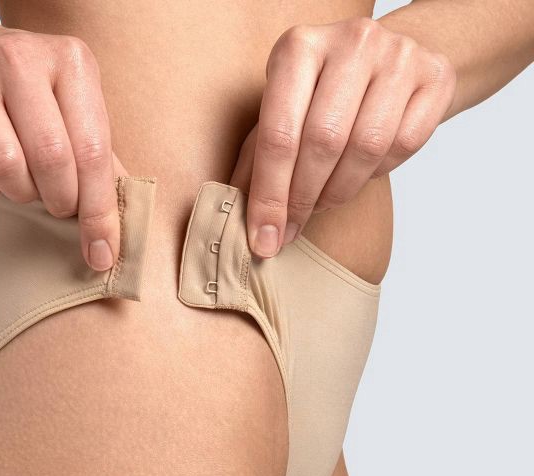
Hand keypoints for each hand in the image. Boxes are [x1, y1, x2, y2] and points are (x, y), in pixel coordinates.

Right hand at [0, 19, 126, 271]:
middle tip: (59, 204)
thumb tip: (117, 229)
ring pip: (4, 166)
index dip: (100, 212)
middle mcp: (20, 60)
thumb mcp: (72, 104)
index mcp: (69, 60)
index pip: (93, 151)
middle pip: (51, 158)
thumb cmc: (26, 92)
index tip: (102, 255)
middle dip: (61, 200)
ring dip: (19, 193)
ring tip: (24, 182)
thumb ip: (100, 158)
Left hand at [230, 16, 456, 257]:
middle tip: (290, 231)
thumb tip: (236, 218)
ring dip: (338, 192)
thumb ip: (255, 161)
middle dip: (302, 200)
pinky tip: (361, 172)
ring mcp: (399, 54)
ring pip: (366, 147)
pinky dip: (379, 171)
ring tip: (321, 203)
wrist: (387, 63)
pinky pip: (403, 144)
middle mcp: (350, 41)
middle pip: (323, 142)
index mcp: (298, 47)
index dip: (270, 195)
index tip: (264, 238)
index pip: (279, 133)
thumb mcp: (278, 117)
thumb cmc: (319, 98)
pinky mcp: (435, 75)